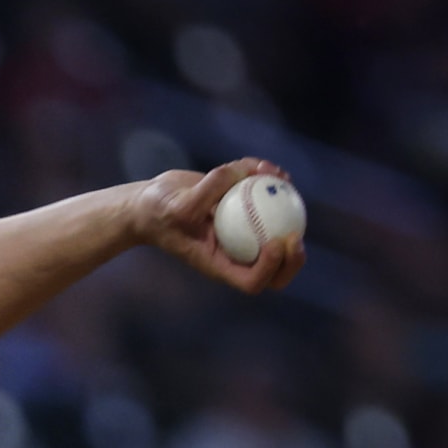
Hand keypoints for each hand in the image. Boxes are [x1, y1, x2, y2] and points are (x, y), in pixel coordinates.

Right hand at [129, 158, 305, 293]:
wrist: (151, 202)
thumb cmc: (158, 211)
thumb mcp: (177, 205)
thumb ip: (207, 191)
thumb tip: (240, 173)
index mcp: (221, 264)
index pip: (252, 281)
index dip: (270, 269)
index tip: (275, 243)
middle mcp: (236, 252)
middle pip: (274, 268)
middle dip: (292, 258)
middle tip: (296, 235)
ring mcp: (242, 232)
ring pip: (275, 228)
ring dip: (285, 205)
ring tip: (280, 179)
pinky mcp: (242, 209)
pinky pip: (263, 200)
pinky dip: (267, 182)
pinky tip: (266, 166)